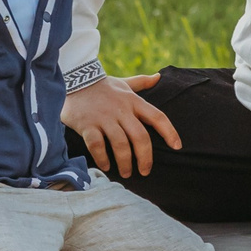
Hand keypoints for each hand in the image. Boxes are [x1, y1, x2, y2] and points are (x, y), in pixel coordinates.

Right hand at [63, 72, 180, 177]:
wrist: (73, 80)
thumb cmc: (102, 86)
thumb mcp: (124, 84)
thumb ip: (142, 83)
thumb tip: (159, 77)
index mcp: (133, 101)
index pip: (158, 117)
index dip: (170, 132)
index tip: (177, 147)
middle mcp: (121, 110)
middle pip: (140, 137)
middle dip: (145, 158)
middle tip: (145, 171)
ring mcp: (104, 118)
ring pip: (120, 144)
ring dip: (125, 162)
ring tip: (127, 173)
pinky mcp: (87, 125)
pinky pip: (97, 145)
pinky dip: (102, 158)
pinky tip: (106, 167)